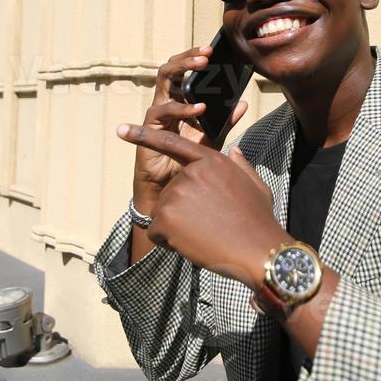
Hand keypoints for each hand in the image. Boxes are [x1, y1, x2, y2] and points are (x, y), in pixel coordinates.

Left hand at [116, 124, 288, 283]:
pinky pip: (156, 230)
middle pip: (172, 191)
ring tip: (205, 234)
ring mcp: (177, 193)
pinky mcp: (167, 215)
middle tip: (210, 224)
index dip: (143, 136)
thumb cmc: (258, 221)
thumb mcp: (255, 186)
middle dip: (184, 209)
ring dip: (178, 226)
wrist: (255, 250)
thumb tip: (232, 151)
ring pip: (164, 212)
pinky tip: (192, 243)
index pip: (172, 144)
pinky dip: (169, 241)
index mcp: (211, 161)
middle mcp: (191, 172)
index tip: (121, 130)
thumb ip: (240, 165)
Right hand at [132, 44, 248, 205]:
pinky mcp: (150, 126)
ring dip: (182, 68)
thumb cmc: (188, 161)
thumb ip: (224, 120)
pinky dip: (183, 107)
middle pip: (172, 68)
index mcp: (180, 100)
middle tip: (207, 52)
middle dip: (188, 56)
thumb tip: (242, 103)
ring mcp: (157, 111)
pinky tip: (199, 107)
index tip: (214, 49)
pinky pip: (164, 110)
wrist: (172, 187)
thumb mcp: (212, 138)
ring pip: (164, 78)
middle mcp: (167, 101)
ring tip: (202, 64)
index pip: (185, 71)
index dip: (195, 57)